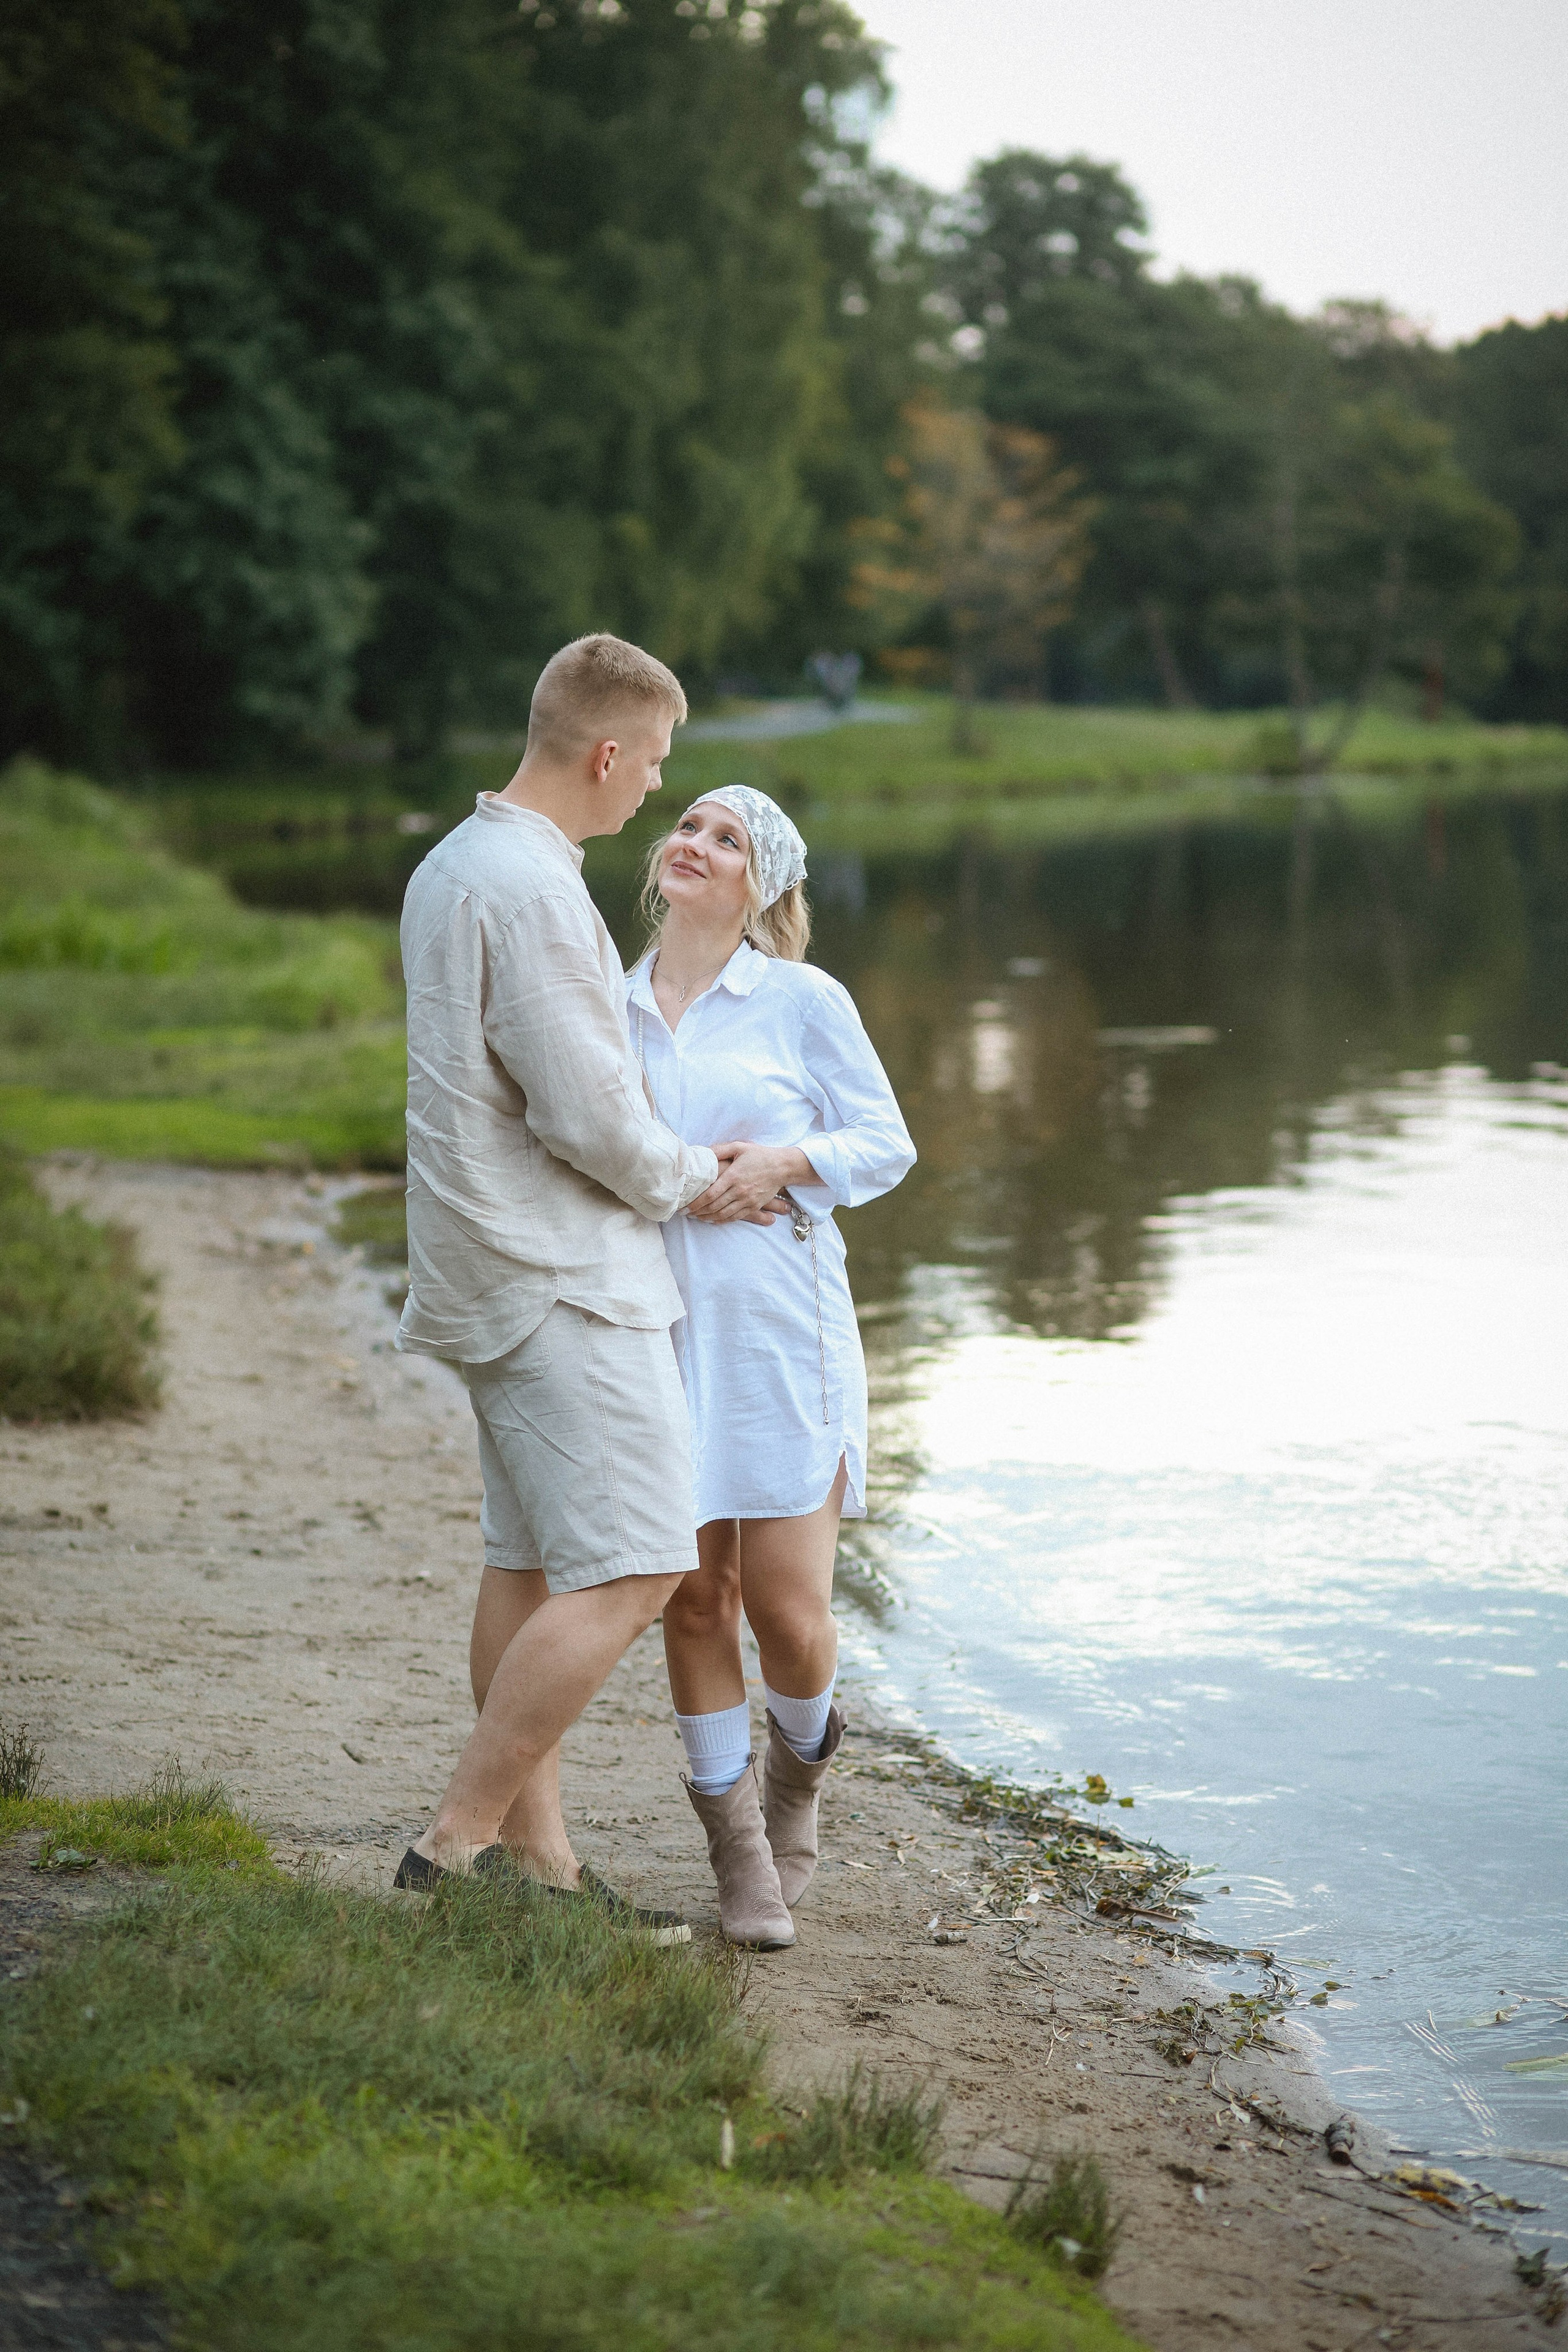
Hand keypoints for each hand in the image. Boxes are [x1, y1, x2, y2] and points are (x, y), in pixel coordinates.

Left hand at [686, 1141, 816, 1224]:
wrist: (782, 1167)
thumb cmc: (759, 1155)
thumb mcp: (739, 1147)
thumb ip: (720, 1150)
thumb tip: (702, 1152)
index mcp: (734, 1176)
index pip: (710, 1194)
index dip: (696, 1202)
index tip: (685, 1205)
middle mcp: (740, 1191)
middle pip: (714, 1206)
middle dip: (698, 1211)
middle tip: (685, 1212)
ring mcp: (747, 1200)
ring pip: (723, 1214)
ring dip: (707, 1217)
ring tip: (696, 1216)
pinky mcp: (754, 1206)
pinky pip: (735, 1217)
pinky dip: (722, 1220)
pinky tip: (712, 1220)